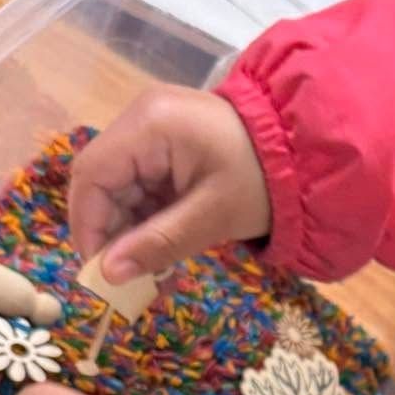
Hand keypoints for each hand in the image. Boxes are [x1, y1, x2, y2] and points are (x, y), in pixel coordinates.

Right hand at [69, 85, 271, 285]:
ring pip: (119, 187)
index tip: (99, 270)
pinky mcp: (166, 146)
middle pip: (102, 180)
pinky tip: (161, 248)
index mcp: (149, 124)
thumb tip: (107, 275)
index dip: (87, 224)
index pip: (92, 174)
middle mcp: (141, 118)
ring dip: (129, 229)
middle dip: (110, 230)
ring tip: (149, 268)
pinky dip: (147, 219)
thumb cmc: (265, 180)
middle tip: (126, 276)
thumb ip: (158, 243)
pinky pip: (141, 185)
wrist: (307, 152)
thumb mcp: (213, 216)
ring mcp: (153, 130)